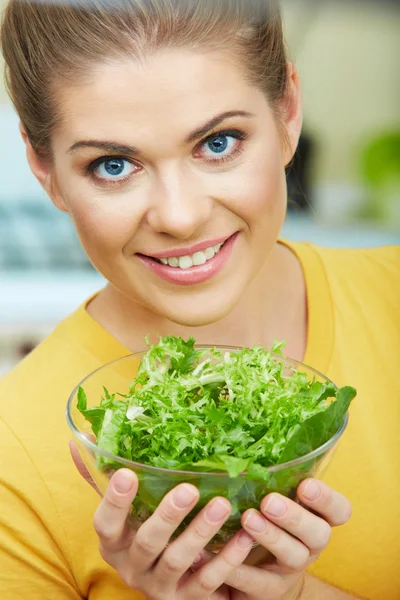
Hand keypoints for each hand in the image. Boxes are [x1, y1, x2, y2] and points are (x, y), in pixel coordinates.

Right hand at [70, 442, 254, 598]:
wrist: (167, 590)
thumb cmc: (142, 536)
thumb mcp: (122, 514)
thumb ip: (104, 480)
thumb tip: (80, 438)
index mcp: (113, 544)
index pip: (105, 524)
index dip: (114, 501)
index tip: (127, 473)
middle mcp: (132, 568)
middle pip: (146, 542)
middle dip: (167, 516)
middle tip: (188, 488)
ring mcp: (160, 587)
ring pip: (178, 561)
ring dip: (200, 532)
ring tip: (221, 505)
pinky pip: (208, 582)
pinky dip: (227, 560)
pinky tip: (245, 536)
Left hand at [192, 479, 351, 599]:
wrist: (263, 576)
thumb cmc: (269, 521)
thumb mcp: (277, 498)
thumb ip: (270, 477)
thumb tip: (236, 440)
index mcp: (317, 517)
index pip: (339, 510)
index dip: (326, 499)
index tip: (305, 485)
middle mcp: (311, 543)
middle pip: (318, 533)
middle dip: (295, 516)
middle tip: (269, 502)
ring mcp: (292, 568)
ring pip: (293, 555)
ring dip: (271, 537)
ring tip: (246, 518)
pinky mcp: (270, 590)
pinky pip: (257, 582)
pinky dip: (236, 567)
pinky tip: (213, 554)